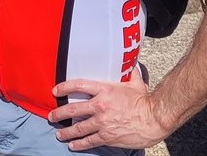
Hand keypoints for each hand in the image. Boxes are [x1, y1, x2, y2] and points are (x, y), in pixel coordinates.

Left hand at [47, 67, 165, 149]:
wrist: (155, 119)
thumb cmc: (145, 100)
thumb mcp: (135, 82)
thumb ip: (128, 72)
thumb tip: (129, 61)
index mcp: (104, 90)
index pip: (78, 85)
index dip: (64, 87)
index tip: (55, 91)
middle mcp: (100, 106)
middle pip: (73, 109)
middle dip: (59, 113)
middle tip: (51, 116)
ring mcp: (103, 123)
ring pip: (78, 128)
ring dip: (66, 131)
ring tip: (59, 134)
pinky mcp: (108, 136)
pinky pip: (90, 141)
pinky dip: (80, 144)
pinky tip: (73, 145)